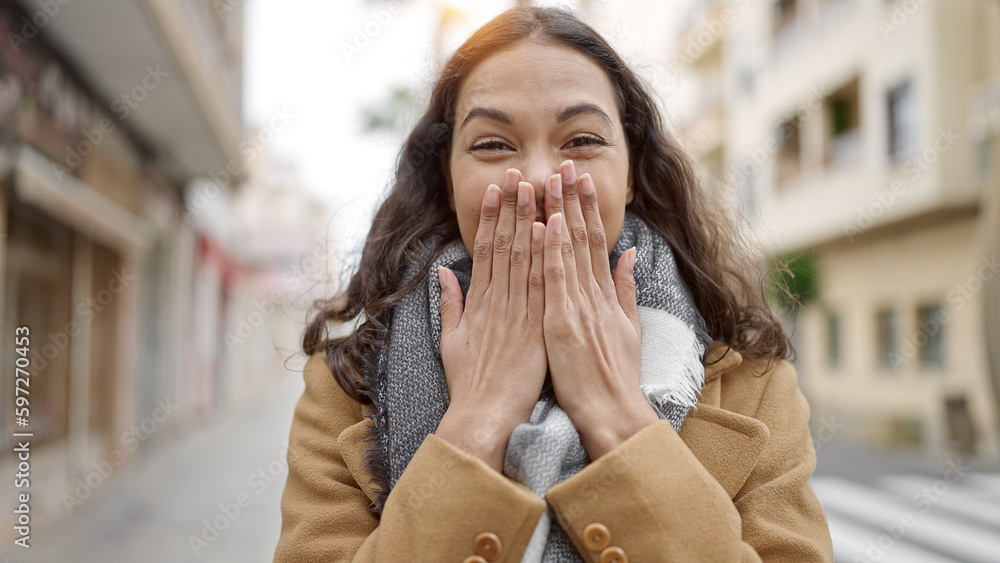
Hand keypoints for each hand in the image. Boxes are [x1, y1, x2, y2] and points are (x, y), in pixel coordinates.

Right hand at [436, 169, 547, 470]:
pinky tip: (548, 231)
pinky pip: (541, 287)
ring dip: (530, 221)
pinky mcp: (535, 329)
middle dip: (512, 208)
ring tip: (536, 189)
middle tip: (518, 174)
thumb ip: (451, 305)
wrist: (482, 416)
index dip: (492, 217)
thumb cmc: (469, 383)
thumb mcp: (452, 341)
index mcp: (478, 303)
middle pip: (505, 245)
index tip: (497, 190)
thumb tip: (444, 274)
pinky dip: (544, 258)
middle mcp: (497, 302)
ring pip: (524, 259)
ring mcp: (517, 314)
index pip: (486, 250)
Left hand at [541, 160, 658, 459]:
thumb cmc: (614, 376)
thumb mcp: (627, 328)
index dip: (586, 209)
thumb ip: (624, 290)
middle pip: (582, 238)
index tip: (580, 180)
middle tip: (567, 164)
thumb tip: (629, 255)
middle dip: (573, 199)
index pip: (594, 242)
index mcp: (603, 295)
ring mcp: (578, 307)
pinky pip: (555, 280)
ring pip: (567, 251)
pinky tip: (545, 224)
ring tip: (552, 179)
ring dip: (559, 213)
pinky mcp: (563, 323)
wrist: (612, 411)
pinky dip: (551, 251)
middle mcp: (592, 294)